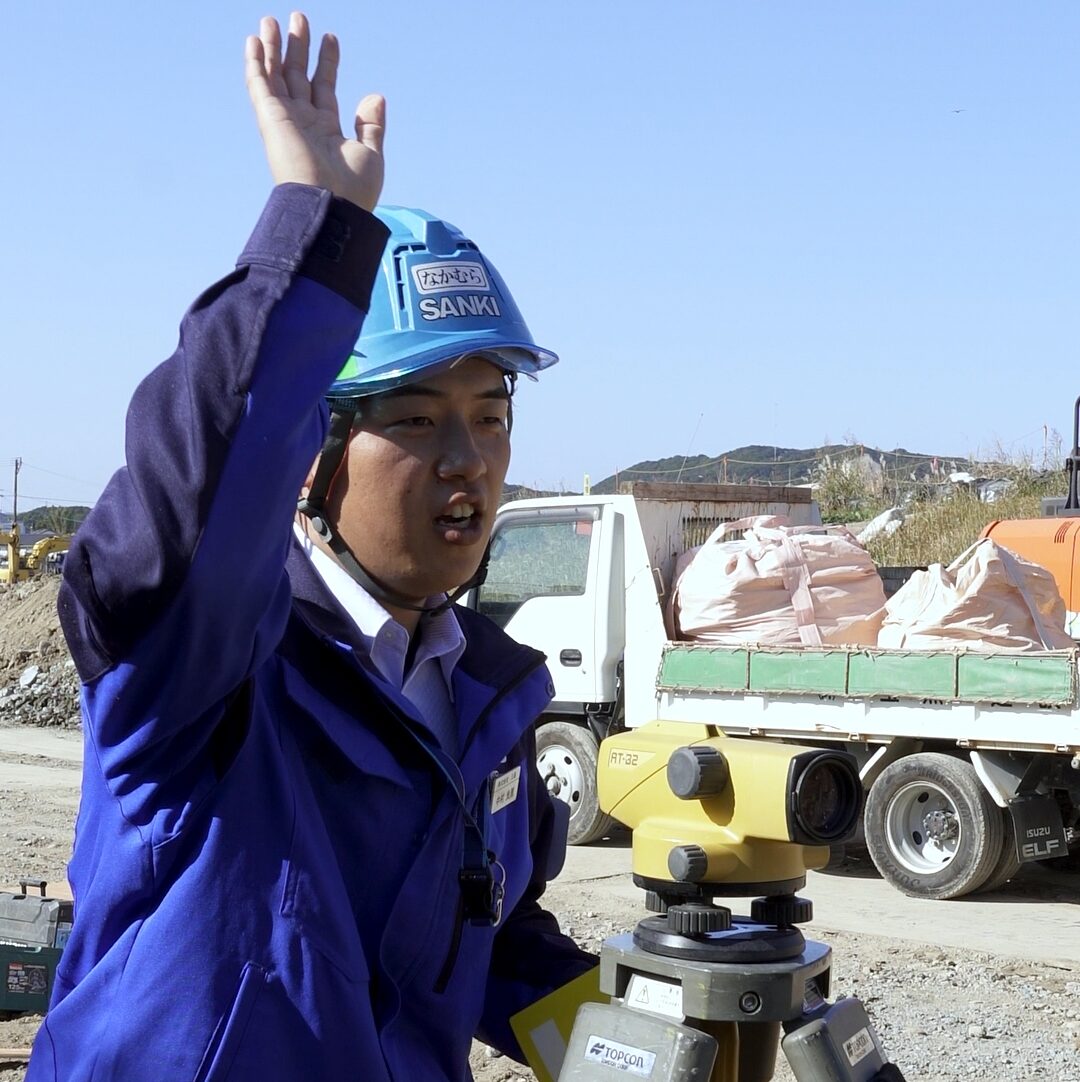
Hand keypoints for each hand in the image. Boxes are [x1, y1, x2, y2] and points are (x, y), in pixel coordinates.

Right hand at [245, 12, 384, 210]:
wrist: (331, 207)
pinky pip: (259, 86)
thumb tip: (376, 96)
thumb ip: (372, 126)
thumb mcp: (370, 154)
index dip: (327, 62)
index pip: (324, 87)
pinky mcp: (271, 120)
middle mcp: (304, 124)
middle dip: (298, 47)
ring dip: (274, 48)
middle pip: (298, 76)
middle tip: (300, 18)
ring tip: (274, 20)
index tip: (331, 38)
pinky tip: (255, 40)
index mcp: (326, 131)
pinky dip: (256, 63)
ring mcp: (286, 121)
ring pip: (277, 76)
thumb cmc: (353, 191)